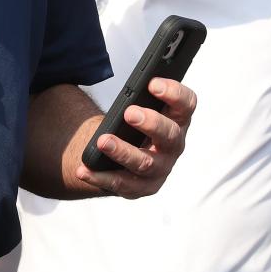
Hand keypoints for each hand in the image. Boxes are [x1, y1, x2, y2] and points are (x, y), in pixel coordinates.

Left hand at [75, 77, 196, 197]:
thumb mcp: (138, 105)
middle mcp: (173, 145)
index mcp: (176, 119)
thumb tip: (124, 91)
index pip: (186, 104)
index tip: (152, 83)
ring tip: (102, 141)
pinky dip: (100, 177)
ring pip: (145, 163)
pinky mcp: (141, 187)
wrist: (122, 150)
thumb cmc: (132, 122)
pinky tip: (84, 170)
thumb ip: (136, 95)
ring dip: (123, 152)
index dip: (174, 93)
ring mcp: (159, 169)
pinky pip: (121, 184)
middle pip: (170, 135)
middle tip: (130, 113)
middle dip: (151, 123)